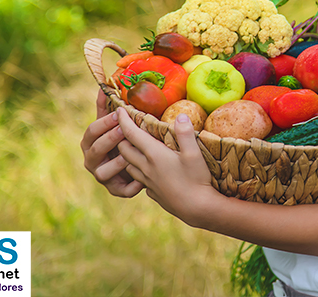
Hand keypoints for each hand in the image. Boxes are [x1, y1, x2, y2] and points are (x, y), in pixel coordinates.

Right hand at [81, 89, 144, 197]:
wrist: (134, 164)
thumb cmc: (122, 138)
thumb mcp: (114, 123)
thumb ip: (107, 106)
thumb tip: (104, 85)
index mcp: (90, 142)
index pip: (91, 131)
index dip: (103, 123)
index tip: (118, 114)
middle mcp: (92, 160)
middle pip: (95, 150)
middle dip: (109, 139)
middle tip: (124, 131)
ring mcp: (102, 176)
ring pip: (103, 172)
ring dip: (116, 163)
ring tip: (129, 155)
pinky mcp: (116, 190)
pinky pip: (121, 190)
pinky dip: (130, 186)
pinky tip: (141, 181)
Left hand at [116, 107, 219, 224]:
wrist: (197, 209)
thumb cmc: (196, 179)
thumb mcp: (194, 154)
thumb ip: (185, 133)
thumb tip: (180, 115)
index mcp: (154, 154)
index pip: (132, 133)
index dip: (124, 120)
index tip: (120, 108)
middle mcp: (146, 167)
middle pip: (124, 149)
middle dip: (122, 136)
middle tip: (127, 126)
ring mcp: (148, 181)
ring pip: (128, 164)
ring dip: (128, 153)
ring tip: (134, 146)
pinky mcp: (153, 192)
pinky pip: (139, 178)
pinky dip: (138, 169)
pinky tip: (148, 168)